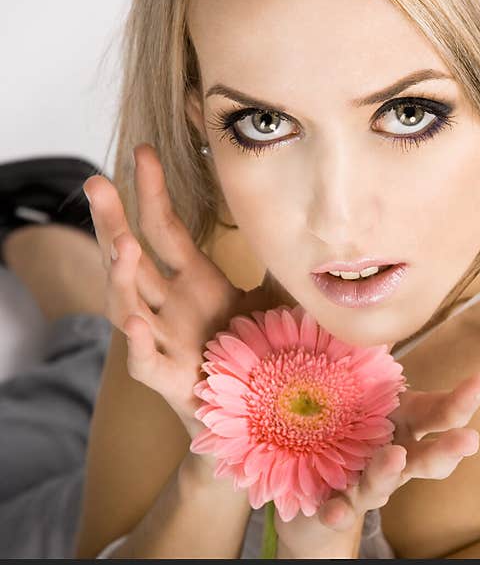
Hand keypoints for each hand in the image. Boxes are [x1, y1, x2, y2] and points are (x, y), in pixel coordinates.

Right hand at [83, 143, 269, 440]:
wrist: (257, 412)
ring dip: (120, 276)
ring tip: (122, 246)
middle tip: (96, 182)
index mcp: (195, 281)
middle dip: (111, 221)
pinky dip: (138, 342)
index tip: (143, 151)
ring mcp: (165, 340)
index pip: (164, 229)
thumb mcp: (274, 300)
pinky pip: (144, 360)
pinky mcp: (168, 377)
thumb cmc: (257, 352)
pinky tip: (137, 320)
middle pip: (130, 258)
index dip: (152, 192)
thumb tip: (299, 227)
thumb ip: (280, 266)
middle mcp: (171, 305)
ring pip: (126, 303)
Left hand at [272, 373, 479, 557]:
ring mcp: (370, 482)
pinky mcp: (339, 503)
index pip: (441, 412)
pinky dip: (337, 512)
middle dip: (448, 450)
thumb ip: (365, 356)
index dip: (463, 400)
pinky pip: (339, 510)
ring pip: (386, 482)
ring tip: (395, 455)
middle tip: (470, 440)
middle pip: (428, 457)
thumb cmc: (347, 416)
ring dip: (390, 470)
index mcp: (407, 422)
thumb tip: (367, 314)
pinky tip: (332, 512)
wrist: (313, 476)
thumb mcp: (356, 383)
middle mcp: (397, 454)